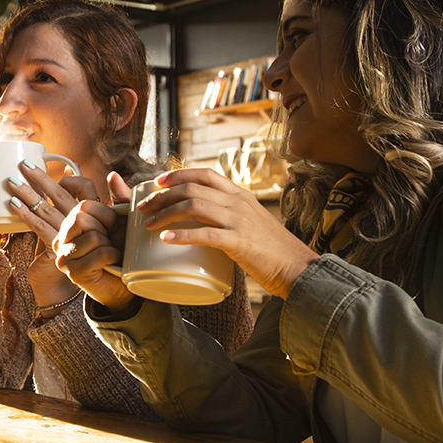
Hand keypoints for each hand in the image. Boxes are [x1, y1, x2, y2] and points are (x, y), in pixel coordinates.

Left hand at [7, 160, 103, 316]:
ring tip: (11, 182)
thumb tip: (67, 172)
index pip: (86, 188)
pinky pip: (39, 227)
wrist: (74, 288)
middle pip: (61, 195)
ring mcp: (71, 236)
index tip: (60, 175)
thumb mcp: (73, 224)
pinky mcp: (57, 248)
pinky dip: (24, 214)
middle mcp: (83, 223)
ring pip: (47, 208)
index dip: (72, 180)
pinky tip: (12, 205)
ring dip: (26, 193)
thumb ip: (72, 199)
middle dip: (40, 178)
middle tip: (23, 165)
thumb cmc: (74, 252)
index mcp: (92, 214)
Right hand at [53, 172, 136, 309]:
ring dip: (110, 245)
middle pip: (82, 216)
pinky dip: (112, 257)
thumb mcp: (123, 221)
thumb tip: (113, 175)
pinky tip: (111, 263)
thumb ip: (119, 198)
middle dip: (106, 228)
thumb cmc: (122, 251)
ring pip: (92, 235)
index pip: (83, 203)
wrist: (124, 284)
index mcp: (72, 220)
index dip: (105, 212)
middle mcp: (63, 235)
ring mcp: (64, 254)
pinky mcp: (72, 271)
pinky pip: (100, 253)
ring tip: (109, 253)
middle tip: (110, 241)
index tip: (111, 226)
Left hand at [141, 168, 316, 297]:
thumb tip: (203, 219)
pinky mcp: (239, 242)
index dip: (178, 175)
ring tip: (148, 224)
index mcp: (241, 195)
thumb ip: (231, 216)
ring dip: (165, 213)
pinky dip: (181, 234)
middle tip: (144, 208)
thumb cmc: (272, 250)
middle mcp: (238, 202)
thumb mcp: (252, 222)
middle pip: (192, 188)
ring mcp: (239, 220)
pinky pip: (204, 234)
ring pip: (193, 205)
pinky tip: (166, 238)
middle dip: (162, 196)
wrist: (299, 268)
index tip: (158, 182)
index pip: (205, 174)